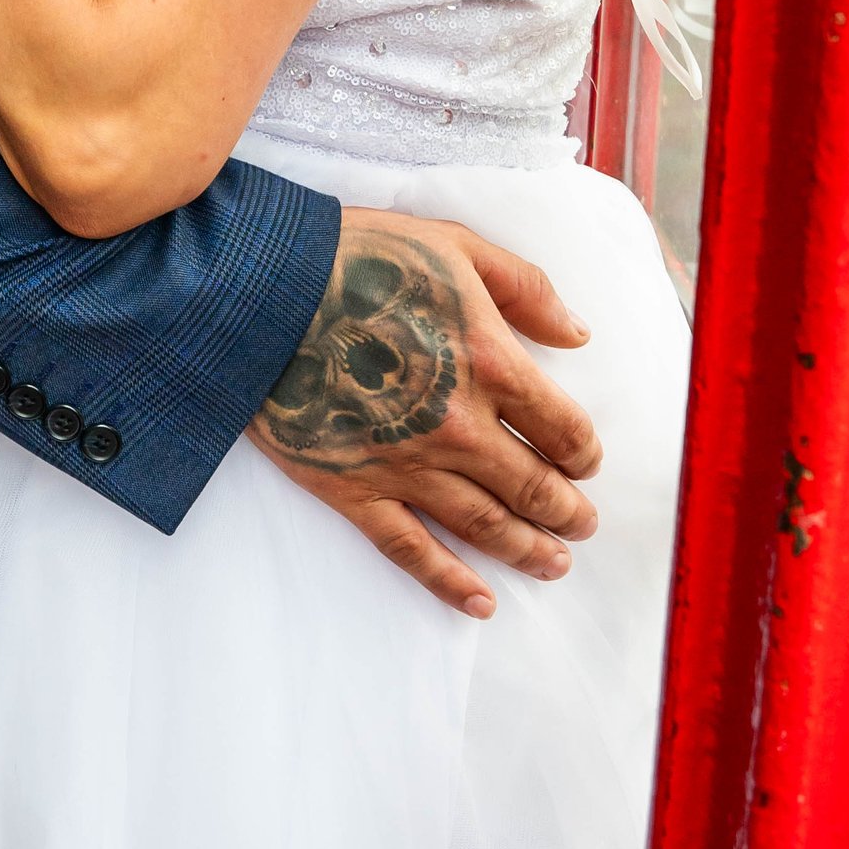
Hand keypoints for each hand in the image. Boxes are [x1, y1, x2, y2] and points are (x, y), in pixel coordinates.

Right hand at [250, 210, 600, 619]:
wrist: (262, 290)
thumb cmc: (360, 257)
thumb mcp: (457, 246)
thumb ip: (527, 289)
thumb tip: (578, 334)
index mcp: (493, 364)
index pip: (564, 430)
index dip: (584, 453)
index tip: (586, 463)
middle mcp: (459, 428)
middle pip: (532, 487)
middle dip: (566, 512)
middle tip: (582, 525)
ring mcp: (406, 466)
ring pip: (484, 525)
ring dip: (528, 549)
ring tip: (555, 564)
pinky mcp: (353, 489)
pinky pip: (411, 548)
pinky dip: (450, 582)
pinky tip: (481, 602)